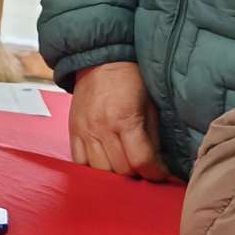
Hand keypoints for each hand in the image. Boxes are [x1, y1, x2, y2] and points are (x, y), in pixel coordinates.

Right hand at [69, 62, 168, 179]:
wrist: (101, 60)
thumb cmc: (130, 80)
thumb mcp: (150, 105)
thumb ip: (152, 137)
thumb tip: (157, 163)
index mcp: (124, 119)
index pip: (140, 160)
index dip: (154, 173)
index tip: (160, 173)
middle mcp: (101, 128)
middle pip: (120, 170)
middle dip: (137, 174)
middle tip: (145, 168)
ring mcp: (84, 131)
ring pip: (100, 170)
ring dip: (115, 173)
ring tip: (125, 166)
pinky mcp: (73, 131)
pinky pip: (79, 162)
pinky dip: (93, 168)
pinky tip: (105, 163)